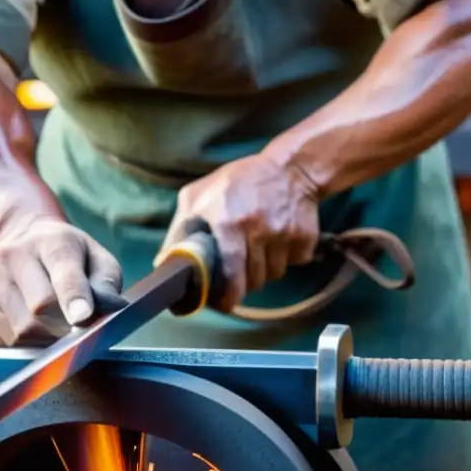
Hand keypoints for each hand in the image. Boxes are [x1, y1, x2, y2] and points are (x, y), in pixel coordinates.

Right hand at [0, 219, 122, 345]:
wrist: (24, 241)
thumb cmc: (69, 257)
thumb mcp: (97, 258)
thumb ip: (106, 283)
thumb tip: (98, 313)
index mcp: (51, 241)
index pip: (62, 273)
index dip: (73, 298)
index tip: (82, 318)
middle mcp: (13, 256)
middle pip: (37, 311)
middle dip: (62, 330)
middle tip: (74, 333)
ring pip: (19, 332)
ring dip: (42, 341)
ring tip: (52, 326)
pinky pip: (1, 342)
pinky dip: (21, 344)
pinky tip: (29, 326)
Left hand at [162, 154, 318, 310]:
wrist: (291, 166)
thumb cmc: (239, 180)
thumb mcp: (199, 194)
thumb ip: (180, 228)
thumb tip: (164, 261)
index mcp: (229, 222)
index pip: (230, 271)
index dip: (228, 294)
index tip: (224, 304)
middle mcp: (259, 230)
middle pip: (253, 279)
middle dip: (244, 283)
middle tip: (239, 275)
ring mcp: (285, 235)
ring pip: (274, 274)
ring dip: (265, 271)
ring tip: (259, 251)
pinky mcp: (306, 237)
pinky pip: (295, 263)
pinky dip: (287, 259)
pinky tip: (279, 241)